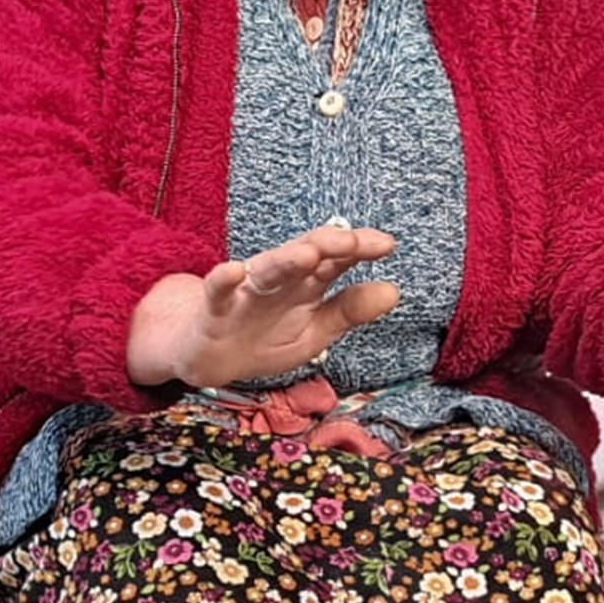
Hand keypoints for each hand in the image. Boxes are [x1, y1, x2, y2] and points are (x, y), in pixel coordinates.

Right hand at [127, 224, 402, 390]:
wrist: (210, 360)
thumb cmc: (265, 337)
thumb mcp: (314, 331)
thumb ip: (349, 311)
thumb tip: (394, 291)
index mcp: (305, 284)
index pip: (336, 259)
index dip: (360, 249)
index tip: (387, 245)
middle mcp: (279, 281)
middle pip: (304, 256)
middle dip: (327, 246)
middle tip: (352, 242)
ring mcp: (246, 292)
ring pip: (268, 270)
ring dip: (286, 260)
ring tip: (307, 253)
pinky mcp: (214, 309)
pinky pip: (218, 292)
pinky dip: (223, 281)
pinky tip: (233, 271)